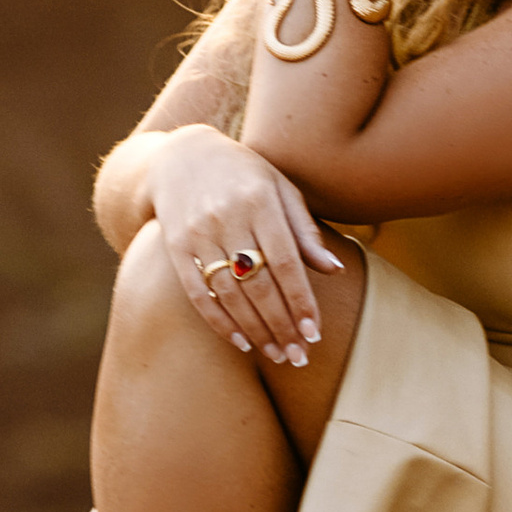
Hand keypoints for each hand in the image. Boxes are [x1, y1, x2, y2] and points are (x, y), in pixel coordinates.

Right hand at [150, 126, 344, 365]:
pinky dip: (219, 322)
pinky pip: (199, 293)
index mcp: (260, 201)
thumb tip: (335, 269)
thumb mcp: (279, 188)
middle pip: (259, 284)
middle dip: (282, 325)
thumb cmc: (243, 174)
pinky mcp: (176, 247)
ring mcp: (199, 233)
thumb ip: (304, 230)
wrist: (180, 155)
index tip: (315, 332)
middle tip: (300, 356)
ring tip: (277, 355)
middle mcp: (228, 218)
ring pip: (230, 294)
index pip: (285, 262)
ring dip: (256, 330)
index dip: (301, 301)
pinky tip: (241, 342)